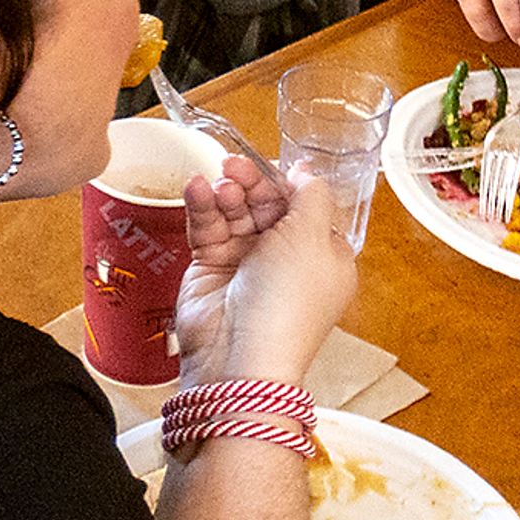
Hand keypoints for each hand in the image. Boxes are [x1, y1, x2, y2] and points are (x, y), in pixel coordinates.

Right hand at [173, 153, 358, 387]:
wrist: (241, 352)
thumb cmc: (287, 302)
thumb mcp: (313, 238)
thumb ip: (312, 196)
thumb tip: (307, 171)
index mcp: (322, 256)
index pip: (305, 207)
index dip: (287, 185)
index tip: (271, 166)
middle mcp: (286, 259)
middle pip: (267, 204)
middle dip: (252, 183)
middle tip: (234, 167)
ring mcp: (247, 263)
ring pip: (234, 212)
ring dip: (226, 193)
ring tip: (219, 186)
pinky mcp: (211, 266)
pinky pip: (207, 227)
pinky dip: (202, 206)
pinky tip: (196, 189)